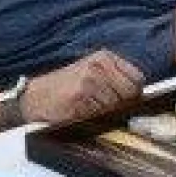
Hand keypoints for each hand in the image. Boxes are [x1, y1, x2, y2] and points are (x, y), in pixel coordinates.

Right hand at [20, 50, 144, 124]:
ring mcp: (88, 83)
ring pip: (115, 107)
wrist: (35, 96)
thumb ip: (116, 77)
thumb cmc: (66, 85)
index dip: (134, 93)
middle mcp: (98, 68)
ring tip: (88, 106)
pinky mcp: (79, 100)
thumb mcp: (92, 70)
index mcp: (104, 58)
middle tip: (105, 105)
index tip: (126, 98)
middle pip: (130, 94)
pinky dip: (93, 118)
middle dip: (122, 104)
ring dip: (105, 112)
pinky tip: (80, 111)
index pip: (138, 79)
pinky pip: (99, 116)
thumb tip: (140, 96)